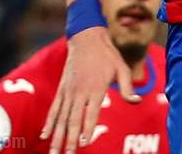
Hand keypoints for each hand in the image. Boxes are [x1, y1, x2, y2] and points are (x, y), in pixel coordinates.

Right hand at [41, 27, 138, 153]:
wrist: (86, 39)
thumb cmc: (107, 55)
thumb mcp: (122, 68)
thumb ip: (128, 87)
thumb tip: (137, 101)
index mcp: (96, 88)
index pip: (91, 113)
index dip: (87, 129)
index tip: (84, 143)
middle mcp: (80, 92)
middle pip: (74, 120)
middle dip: (70, 140)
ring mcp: (68, 91)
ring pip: (61, 118)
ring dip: (57, 136)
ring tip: (54, 153)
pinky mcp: (61, 89)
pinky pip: (54, 109)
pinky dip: (49, 123)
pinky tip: (45, 135)